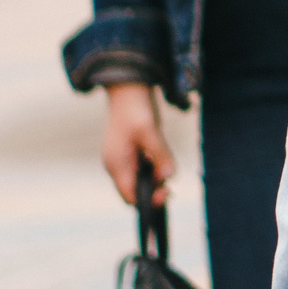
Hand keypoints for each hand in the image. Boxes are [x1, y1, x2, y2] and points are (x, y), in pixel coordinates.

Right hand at [101, 82, 174, 206]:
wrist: (128, 87)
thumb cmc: (136, 108)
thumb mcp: (150, 130)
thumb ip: (160, 154)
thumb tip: (169, 177)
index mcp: (116, 164)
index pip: (129, 196)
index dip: (148, 200)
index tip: (167, 192)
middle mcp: (116, 165)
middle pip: (134, 190)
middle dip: (152, 190)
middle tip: (171, 186)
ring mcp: (121, 158)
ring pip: (139, 179)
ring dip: (154, 179)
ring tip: (167, 171)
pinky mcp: (128, 151)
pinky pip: (140, 168)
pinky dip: (152, 169)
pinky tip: (162, 161)